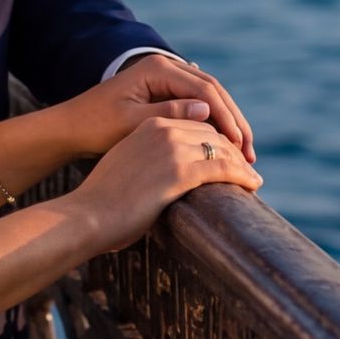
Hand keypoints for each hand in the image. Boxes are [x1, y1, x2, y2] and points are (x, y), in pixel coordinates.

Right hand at [71, 116, 261, 251]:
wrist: (86, 215)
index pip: (195, 123)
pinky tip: (252, 185)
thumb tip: (159, 177)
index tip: (229, 154)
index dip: (216, 138)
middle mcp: (162, 130)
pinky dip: (242, 176)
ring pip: (221, 148)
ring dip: (242, 163)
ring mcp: (172, 149)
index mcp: (148, 126)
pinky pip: (222, 168)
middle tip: (248, 166)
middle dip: (233, 148)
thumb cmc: (101, 202)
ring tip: (253, 178)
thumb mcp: (126, 168)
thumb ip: (146, 162)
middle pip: (212, 132)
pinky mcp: (179, 171)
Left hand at [73, 54, 256, 162]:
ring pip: (210, 97)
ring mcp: (166, 78)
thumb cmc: (95, 126)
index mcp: (157, 68)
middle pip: (214, 90)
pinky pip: (199, 104)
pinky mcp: (165, 92)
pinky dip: (215, 124)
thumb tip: (208, 109)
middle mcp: (165, 66)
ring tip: (244, 153)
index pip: (205, 89)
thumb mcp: (131, 123)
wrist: (70, 127)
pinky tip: (226, 144)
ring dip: (229, 123)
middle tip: (250, 153)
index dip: (227, 117)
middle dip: (235, 121)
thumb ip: (169, 114)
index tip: (240, 145)